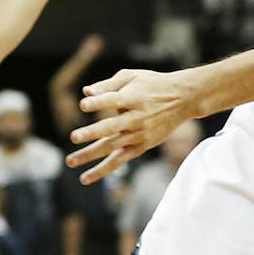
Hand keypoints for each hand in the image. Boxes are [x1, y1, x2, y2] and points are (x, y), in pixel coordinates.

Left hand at [66, 68, 194, 184]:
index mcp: (134, 97)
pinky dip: (104, 169)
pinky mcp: (142, 146)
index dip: (98, 102)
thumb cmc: (152, 84)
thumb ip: (108, 85)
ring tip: (69, 161)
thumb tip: (86, 92)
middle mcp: (137, 117)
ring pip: (112, 147)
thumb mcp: (132, 77)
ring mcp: (140, 134)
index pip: (113, 101)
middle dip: (92, 132)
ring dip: (90, 154)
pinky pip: (121, 160)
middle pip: (112, 127)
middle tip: (73, 137)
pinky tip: (86, 177)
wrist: (184, 99)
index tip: (83, 104)